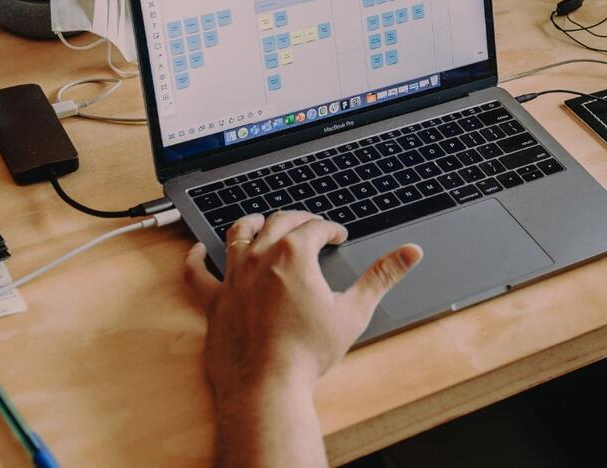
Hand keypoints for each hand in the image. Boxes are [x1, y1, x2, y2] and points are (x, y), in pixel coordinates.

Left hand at [183, 211, 422, 397]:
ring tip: (261, 222)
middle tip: (310, 227)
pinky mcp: (214, 301)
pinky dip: (196, 258)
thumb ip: (382, 277)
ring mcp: (233, 277)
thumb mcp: (354, 311)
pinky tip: (196, 252)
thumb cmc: (308, 353)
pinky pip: (197, 273)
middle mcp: (260, 257)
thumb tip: (410, 253)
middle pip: (278, 222)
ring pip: (238, 235)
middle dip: (298, 220)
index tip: (337, 236)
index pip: (314, 227)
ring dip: (253, 224)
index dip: (330, 228)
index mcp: (294, 255)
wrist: (267, 386)